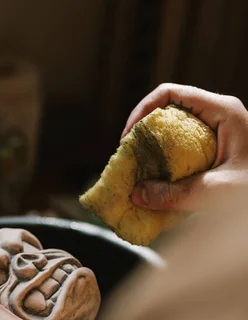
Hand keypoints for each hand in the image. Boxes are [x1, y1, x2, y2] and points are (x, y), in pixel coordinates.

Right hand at [121, 83, 247, 211]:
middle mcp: (220, 115)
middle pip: (168, 112)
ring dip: (154, 151)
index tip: (128, 138)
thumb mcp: (218, 191)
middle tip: (131, 159)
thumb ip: (175, 193)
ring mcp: (220, 132)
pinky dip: (168, 162)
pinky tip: (162, 182)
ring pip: (175, 132)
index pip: (169, 93)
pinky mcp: (219, 150)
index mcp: (223, 110)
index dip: (142, 111)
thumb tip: (137, 194)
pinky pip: (185, 149)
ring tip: (142, 174)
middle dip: (144, 134)